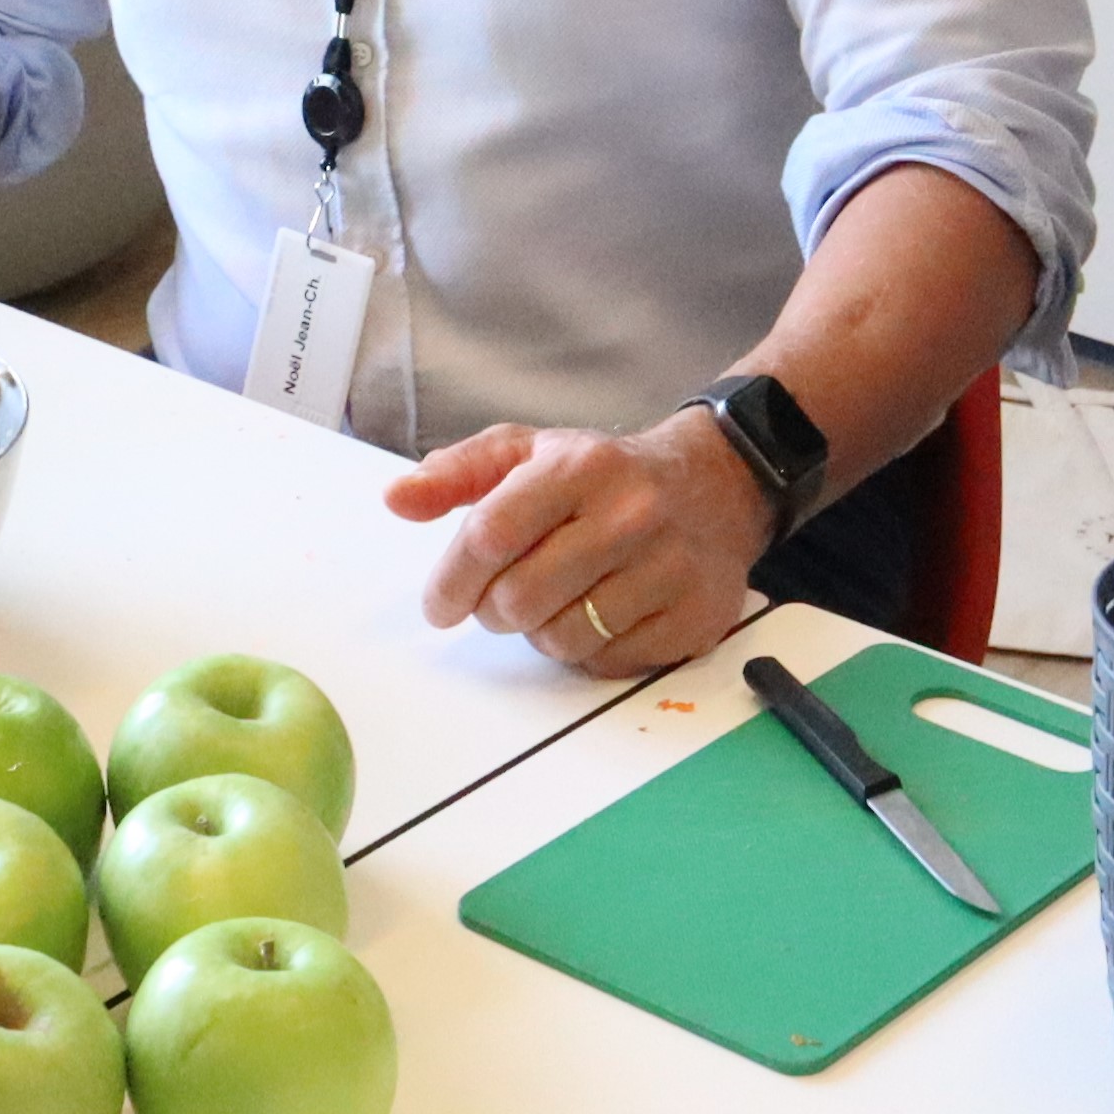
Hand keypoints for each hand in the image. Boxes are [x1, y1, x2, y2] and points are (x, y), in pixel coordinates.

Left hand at [383, 411, 770, 677]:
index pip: (491, 534)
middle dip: (494, 609)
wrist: (717, 485)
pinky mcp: (694, 615)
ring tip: (557, 600)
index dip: (451, 580)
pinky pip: (608, 662)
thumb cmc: (604, 475)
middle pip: (520, 598)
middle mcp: (630, 513)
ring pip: (561, 639)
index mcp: (580, 467)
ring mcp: (668, 567)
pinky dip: (589, 649)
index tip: (440, 604)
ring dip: (542, 632)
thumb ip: (458, 473)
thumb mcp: (530, 452)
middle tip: (503, 598)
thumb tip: (396, 500)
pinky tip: (601, 612)